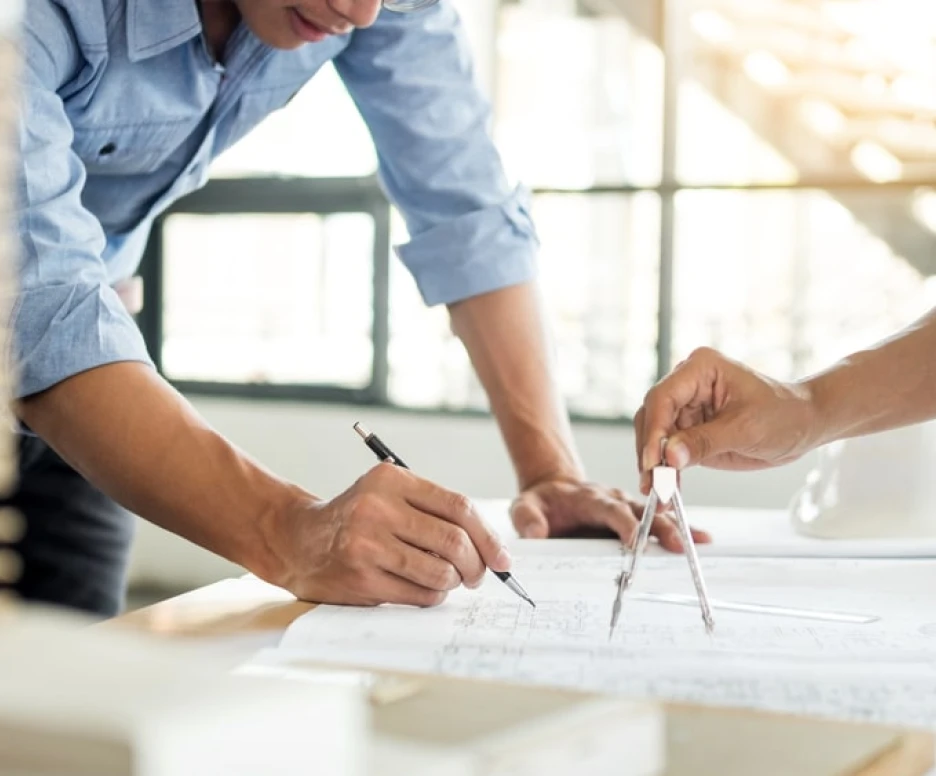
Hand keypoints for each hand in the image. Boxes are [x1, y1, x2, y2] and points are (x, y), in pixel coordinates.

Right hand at [269, 464, 511, 606]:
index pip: (458, 507)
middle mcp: (378, 508)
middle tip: (477, 576)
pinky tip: (423, 588)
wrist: (299, 540)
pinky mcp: (361, 578)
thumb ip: (434, 511)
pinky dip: (432, 596)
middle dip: (476, 566)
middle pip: (454, 541)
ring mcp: (367, 544)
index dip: (488, 536)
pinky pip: (419, 594)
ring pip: (440, 572)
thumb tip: (490, 547)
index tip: (503, 558)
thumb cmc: (357, 519)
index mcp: (391, 480)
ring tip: (447, 581)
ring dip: (453, 583)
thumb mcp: (390, 496)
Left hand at [509, 477, 710, 552]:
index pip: (609, 510)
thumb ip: (526, 517)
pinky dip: (680, 529)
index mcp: (589, 498)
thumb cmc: (541, 501)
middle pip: (640, 511)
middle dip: (660, 526)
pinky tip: (702, 540)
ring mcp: (627, 507)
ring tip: (700, 542)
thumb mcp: (524, 506)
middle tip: (678, 544)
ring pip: (656, 516)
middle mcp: (613, 499)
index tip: (635, 539)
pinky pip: (659, 522)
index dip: (623, 522)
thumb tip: (535, 533)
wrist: (553, 489)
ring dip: (677, 528)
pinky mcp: (634, 517)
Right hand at [634, 347, 817, 493]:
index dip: (654, 431)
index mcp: (700, 369)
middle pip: (652, 418)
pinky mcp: (689, 431)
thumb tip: (669, 456)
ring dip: (653, 466)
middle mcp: (687, 385)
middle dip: (650, 452)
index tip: (654, 462)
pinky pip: (667, 451)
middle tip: (653, 483)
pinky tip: (665, 490)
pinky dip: (666, 471)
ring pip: (654, 437)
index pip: (663, 398)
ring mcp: (686, 408)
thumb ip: (705, 441)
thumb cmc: (784, 414)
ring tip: (657, 493)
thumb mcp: (746, 429)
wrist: (803, 425)